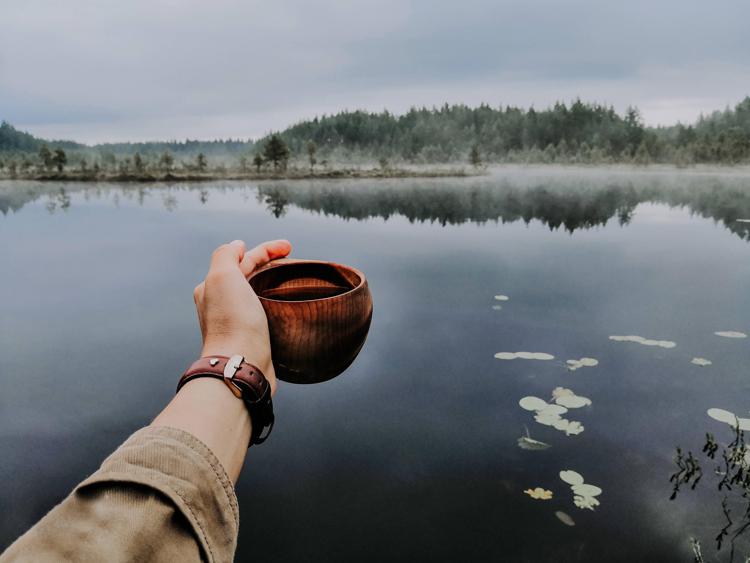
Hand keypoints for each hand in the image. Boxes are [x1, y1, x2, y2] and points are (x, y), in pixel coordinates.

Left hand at [193, 239, 291, 395]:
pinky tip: (285, 307)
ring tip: (292, 283)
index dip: (266, 249)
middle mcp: (221, 304)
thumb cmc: (233, 322)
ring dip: (272, 284)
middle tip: (293, 260)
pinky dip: (275, 304)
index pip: (241, 259)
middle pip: (248, 275)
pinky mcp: (251, 338)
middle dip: (270, 264)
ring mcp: (236, 322)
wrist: (241, 365)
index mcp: (212, 288)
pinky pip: (263, 313)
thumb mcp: (222, 277)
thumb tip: (236, 246)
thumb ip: (226, 255)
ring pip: (256, 294)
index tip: (289, 247)